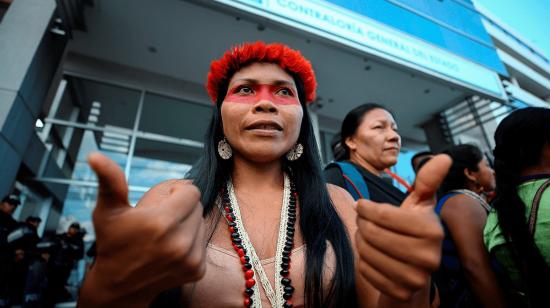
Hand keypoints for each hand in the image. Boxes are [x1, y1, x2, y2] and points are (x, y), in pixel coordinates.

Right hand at [79, 153, 205, 306]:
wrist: (118, 286)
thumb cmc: (112, 244)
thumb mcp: (108, 210)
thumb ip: (109, 180)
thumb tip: (95, 155)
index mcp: (160, 222)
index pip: (191, 191)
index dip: (176, 192)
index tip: (160, 202)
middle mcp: (179, 242)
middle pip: (197, 206)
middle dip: (182, 207)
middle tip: (160, 217)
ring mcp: (190, 258)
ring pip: (202, 223)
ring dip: (188, 223)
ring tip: (165, 233)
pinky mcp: (197, 269)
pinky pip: (204, 242)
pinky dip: (192, 241)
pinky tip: (172, 247)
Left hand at [355, 154, 450, 300]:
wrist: (413, 272)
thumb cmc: (412, 232)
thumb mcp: (419, 205)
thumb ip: (427, 181)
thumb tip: (445, 157)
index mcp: (433, 230)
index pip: (383, 215)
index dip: (366, 208)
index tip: (362, 205)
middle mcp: (429, 257)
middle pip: (372, 234)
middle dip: (362, 225)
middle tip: (363, 222)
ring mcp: (415, 278)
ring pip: (366, 252)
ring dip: (360, 241)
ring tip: (367, 237)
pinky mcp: (400, 293)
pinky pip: (365, 270)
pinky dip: (362, 261)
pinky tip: (371, 256)